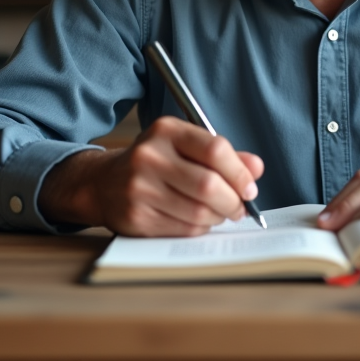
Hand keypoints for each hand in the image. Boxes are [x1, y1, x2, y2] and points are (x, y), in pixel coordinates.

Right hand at [39, 116, 263, 236]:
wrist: (103, 183)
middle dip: (233, 201)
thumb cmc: (154, 163)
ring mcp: (139, 189)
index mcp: (166, 131)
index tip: (250, 187)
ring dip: (218, 217)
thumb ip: (222, 155)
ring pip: (198, 212)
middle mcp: (149, 157)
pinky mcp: (136, 217)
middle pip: (208, 185)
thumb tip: (256, 168)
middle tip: (240, 207)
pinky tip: (198, 221)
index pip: (215, 150)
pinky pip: (184, 229)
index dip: (240, 173)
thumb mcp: (185, 146)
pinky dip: (200, 228)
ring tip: (220, 213)